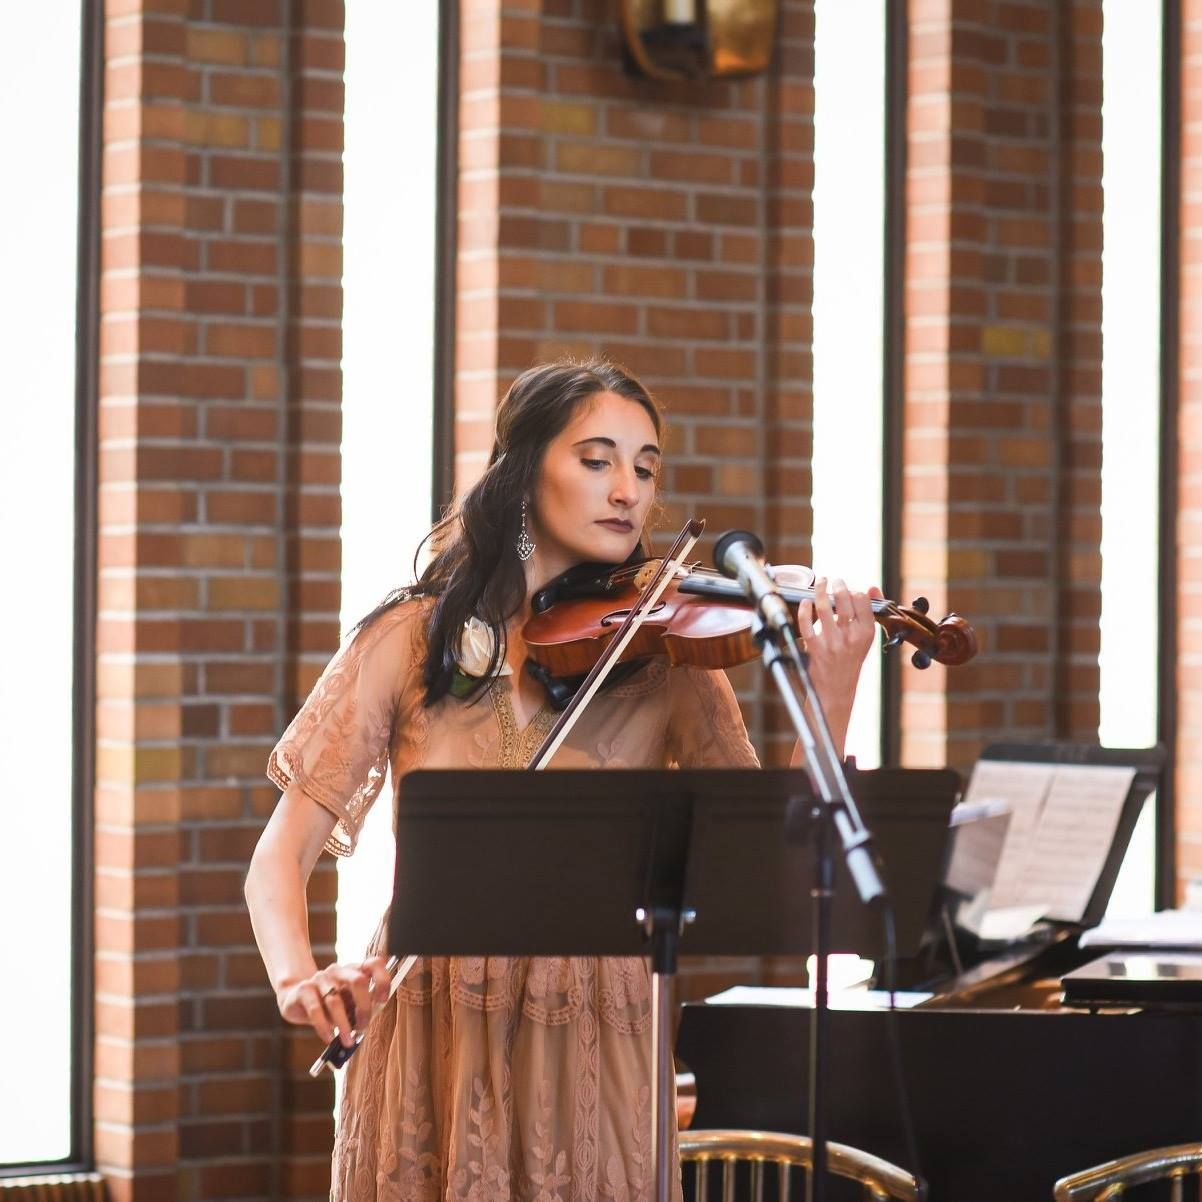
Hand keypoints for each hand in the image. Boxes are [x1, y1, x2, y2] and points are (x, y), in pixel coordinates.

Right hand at [276, 955, 391, 1046]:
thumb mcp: (348, 1003)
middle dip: (364, 1007)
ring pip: (336, 1001)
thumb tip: (369, 1021)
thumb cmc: (329, 1004)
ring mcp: (320, 978)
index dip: (382, 980)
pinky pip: (316, 1011)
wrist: (296, 999)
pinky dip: (324, 1027)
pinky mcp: (304, 990)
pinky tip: (329, 1038)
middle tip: (363, 1026)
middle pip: (358, 980)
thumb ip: (360, 1007)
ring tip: (348, 1040)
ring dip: (344, 1025)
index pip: (374, 964)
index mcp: (354, 969)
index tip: (383, 999)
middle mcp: (338, 970)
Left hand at [794, 576, 880, 755]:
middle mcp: (850, 637)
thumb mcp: (865, 640)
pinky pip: (806, 624)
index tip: (850, 590)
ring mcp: (831, 643)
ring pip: (824, 608)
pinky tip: (806, 602)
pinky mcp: (814, 648)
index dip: (855, 591)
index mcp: (866, 634)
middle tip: (834, 580)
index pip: (862, 601)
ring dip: (820, 590)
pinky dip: (804, 609)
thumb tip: (872, 588)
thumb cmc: (850, 662)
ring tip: (821, 582)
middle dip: (838, 585)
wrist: (836, 691)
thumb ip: (868, 614)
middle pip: (843, 600)